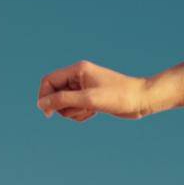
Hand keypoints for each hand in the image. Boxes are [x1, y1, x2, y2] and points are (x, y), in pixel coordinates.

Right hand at [37, 60, 156, 121]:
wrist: (142, 100)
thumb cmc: (119, 96)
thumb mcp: (88, 99)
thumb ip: (63, 100)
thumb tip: (41, 104)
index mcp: (78, 70)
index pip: (49, 80)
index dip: (45, 96)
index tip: (48, 112)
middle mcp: (80, 77)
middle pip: (55, 94)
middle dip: (64, 106)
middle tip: (80, 109)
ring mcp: (85, 88)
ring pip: (65, 104)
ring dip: (74, 112)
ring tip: (91, 110)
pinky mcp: (91, 99)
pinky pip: (76, 109)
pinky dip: (81, 114)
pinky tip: (94, 113)